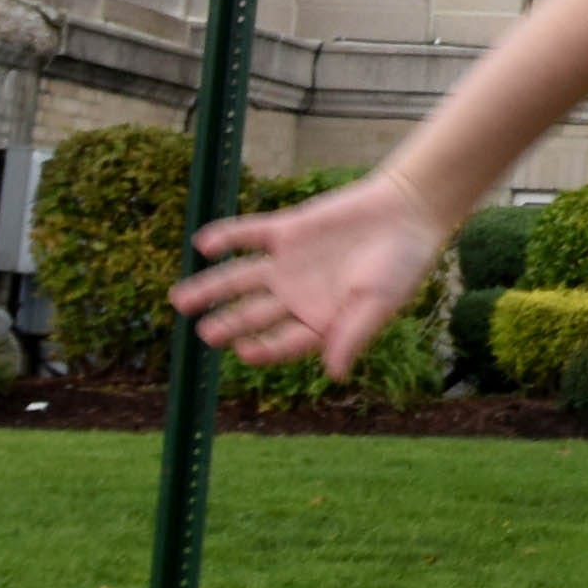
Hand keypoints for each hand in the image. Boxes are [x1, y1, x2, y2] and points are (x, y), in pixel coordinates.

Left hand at [175, 169, 454, 375]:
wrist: (407, 212)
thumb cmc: (401, 265)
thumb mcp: (379, 303)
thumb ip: (353, 334)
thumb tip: (334, 375)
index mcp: (320, 321)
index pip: (283, 342)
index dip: (263, 349)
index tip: (243, 351)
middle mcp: (297, 297)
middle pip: (253, 315)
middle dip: (228, 324)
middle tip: (204, 333)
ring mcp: (288, 264)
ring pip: (240, 279)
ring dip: (211, 288)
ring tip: (180, 300)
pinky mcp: (286, 231)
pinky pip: (249, 236)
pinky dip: (227, 238)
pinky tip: (203, 245)